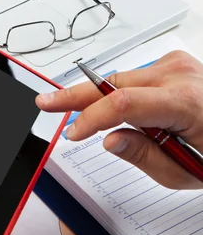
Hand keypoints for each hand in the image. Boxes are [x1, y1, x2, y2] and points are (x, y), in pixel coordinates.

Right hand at [37, 50, 202, 188]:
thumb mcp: (189, 171)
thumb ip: (144, 156)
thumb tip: (108, 140)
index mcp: (187, 102)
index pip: (123, 104)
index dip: (90, 118)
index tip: (72, 133)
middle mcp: (180, 74)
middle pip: (112, 84)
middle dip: (75, 97)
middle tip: (46, 102)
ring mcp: (177, 65)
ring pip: (119, 80)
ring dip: (97, 100)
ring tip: (78, 118)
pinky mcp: (174, 63)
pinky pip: (133, 78)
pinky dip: (117, 94)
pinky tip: (108, 110)